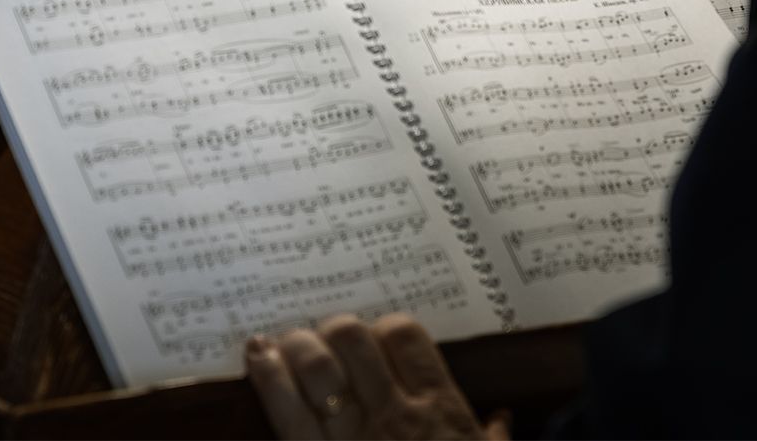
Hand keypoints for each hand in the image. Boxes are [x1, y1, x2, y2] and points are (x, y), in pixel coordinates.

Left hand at [245, 314, 509, 440]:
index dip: (381, 327)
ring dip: (295, 345)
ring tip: (282, 343)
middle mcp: (394, 415)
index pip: (406, 337)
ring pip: (316, 364)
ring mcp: (354, 438)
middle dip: (330, 330)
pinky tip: (257, 354)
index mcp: (440, 412)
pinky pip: (287, 409)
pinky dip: (267, 374)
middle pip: (352, 339)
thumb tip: (499, 420)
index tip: (371, 338)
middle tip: (320, 341)